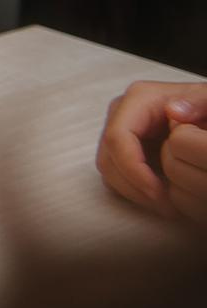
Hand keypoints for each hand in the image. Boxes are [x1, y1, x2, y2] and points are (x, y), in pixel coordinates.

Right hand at [97, 80, 206, 220]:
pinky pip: (117, 175)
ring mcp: (121, 132)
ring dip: (135, 192)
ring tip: (169, 206)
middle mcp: (123, 114)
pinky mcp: (124, 148)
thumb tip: (173, 110)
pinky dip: (135, 191)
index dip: (133, 169)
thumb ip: (197, 102)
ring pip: (110, 169)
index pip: (118, 138)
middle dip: (135, 187)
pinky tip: (163, 197)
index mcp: (139, 100)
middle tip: (167, 207)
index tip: (158, 193)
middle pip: (109, 157)